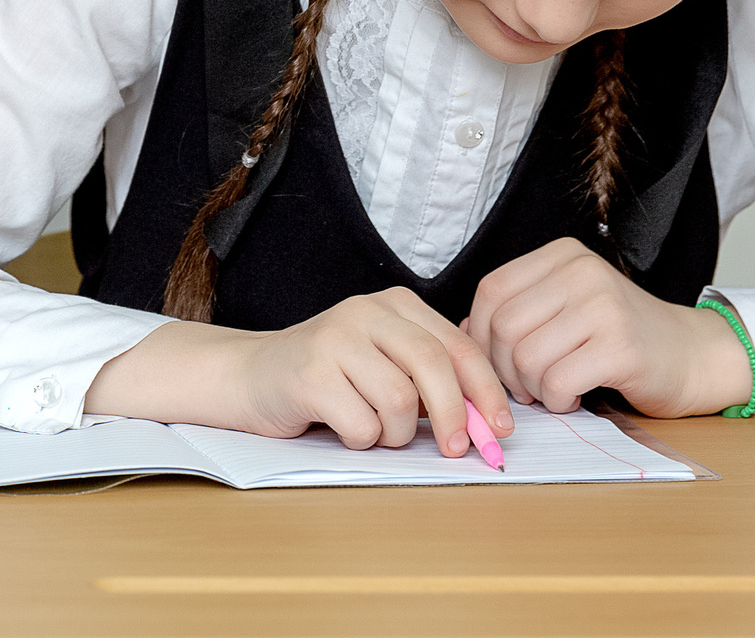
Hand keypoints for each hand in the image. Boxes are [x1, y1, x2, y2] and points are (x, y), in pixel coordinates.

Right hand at [222, 289, 511, 452]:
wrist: (254, 376)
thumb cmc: (333, 377)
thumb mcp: (388, 363)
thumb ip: (433, 379)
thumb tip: (489, 420)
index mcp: (395, 304)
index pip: (458, 346)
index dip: (486, 391)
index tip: (500, 428)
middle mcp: (365, 311)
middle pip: (434, 366)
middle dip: (454, 417)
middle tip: (457, 450)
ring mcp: (335, 339)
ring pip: (400, 402)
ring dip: (395, 433)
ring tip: (372, 428)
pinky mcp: (310, 374)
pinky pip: (362, 425)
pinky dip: (360, 439)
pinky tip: (340, 425)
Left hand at [462, 237, 753, 416]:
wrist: (695, 355)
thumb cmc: (623, 337)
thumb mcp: (568, 306)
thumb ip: (520, 311)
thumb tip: (459, 333)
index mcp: (563, 256)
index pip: (491, 291)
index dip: (479, 334)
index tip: (493, 361)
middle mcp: (581, 272)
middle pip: (503, 326)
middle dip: (504, 368)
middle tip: (526, 385)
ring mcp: (603, 307)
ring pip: (526, 357)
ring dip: (532, 387)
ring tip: (553, 389)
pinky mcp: (620, 347)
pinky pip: (558, 381)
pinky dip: (557, 399)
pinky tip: (573, 398)